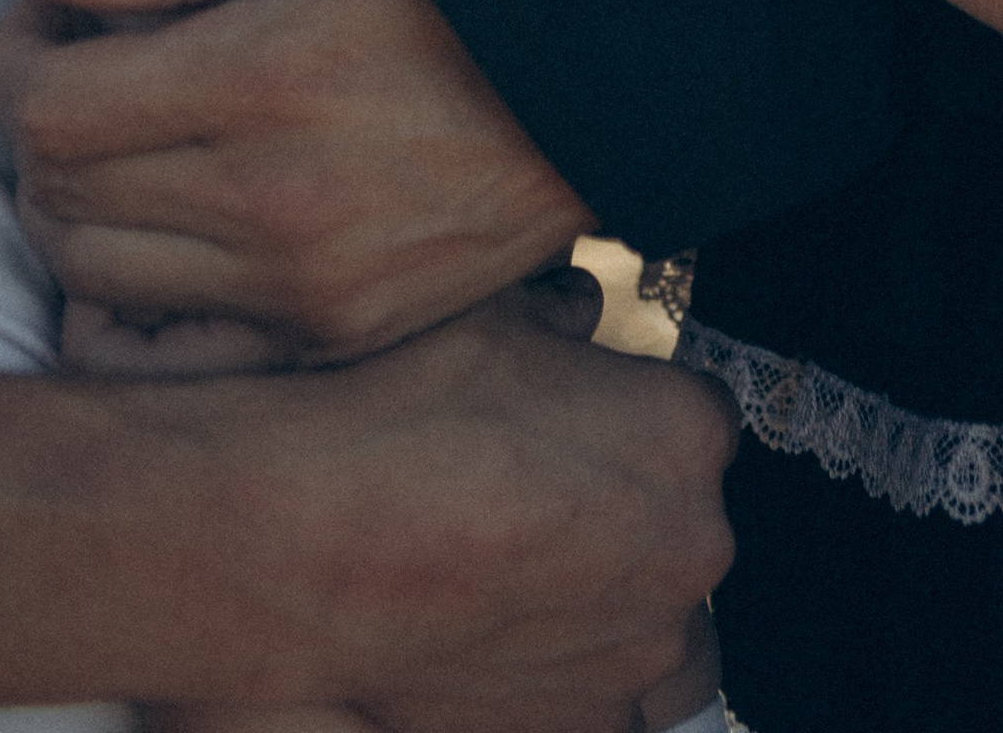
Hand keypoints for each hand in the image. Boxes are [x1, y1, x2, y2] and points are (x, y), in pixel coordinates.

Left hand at [0, 0, 584, 359]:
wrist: (590, 92)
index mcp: (261, 81)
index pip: (48, 107)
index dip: (9, 58)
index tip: (39, 18)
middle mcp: (269, 204)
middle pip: (54, 193)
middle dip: (28, 122)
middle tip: (67, 65)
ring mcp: (298, 292)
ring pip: (90, 274)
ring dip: (62, 204)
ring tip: (107, 137)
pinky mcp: (325, 341)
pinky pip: (162, 354)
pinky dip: (116, 305)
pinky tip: (141, 231)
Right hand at [185, 278, 734, 732]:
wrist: (308, 542)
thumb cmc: (399, 412)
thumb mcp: (484, 318)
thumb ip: (556, 316)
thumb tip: (578, 311)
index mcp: (685, 429)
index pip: (694, 416)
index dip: (630, 413)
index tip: (573, 416)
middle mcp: (694, 544)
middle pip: (684, 520)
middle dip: (628, 507)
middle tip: (536, 494)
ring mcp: (648, 649)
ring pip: (660, 622)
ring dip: (616, 600)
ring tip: (524, 573)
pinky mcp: (593, 725)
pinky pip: (608, 697)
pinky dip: (572, 673)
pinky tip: (502, 633)